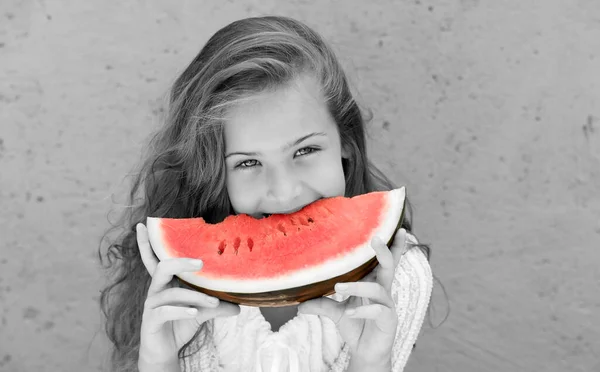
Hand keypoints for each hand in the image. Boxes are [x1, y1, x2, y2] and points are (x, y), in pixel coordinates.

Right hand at [136, 223, 240, 370]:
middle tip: (201, 262)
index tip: (146, 223)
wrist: (165, 350)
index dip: (147, 242)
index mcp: (165, 281)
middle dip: (180, 262)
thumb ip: (218, 306)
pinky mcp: (151, 320)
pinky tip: (194, 312)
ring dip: (194, 296)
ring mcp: (151, 305)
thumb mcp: (202, 311)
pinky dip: (181, 310)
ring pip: (171, 293)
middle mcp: (156, 289)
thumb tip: (240, 305)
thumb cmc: (181, 323)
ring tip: (213, 301)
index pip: (155, 258)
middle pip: (162, 267)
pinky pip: (165, 311)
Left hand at [297, 228, 408, 368]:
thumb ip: (321, 305)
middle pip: (389, 267)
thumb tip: (298, 305)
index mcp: (374, 284)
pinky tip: (350, 313)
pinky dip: (363, 311)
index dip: (393, 246)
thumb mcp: (336, 313)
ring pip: (377, 290)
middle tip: (375, 239)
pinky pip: (378, 311)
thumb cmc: (356, 325)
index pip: (385, 262)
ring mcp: (387, 306)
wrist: (365, 352)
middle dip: (384, 252)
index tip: (397, 228)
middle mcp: (383, 291)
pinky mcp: (388, 321)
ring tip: (339, 287)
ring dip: (358, 287)